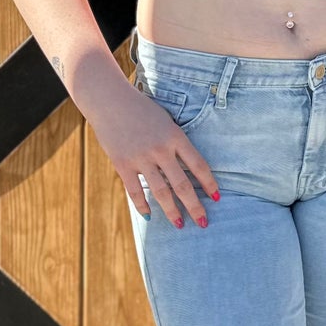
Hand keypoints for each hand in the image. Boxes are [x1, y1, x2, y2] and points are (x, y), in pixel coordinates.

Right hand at [84, 68, 219, 227]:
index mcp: (175, 136)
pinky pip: (135, 191)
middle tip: (203, 223)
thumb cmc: (141, 109)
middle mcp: (160, 149)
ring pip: (161, 192)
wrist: (109, 100)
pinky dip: (142, 205)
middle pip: (182, 185)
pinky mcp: (122, 164)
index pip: (199, 165)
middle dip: (195, 206)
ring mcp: (141, 158)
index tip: (216, 198)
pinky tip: (150, 215)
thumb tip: (187, 169)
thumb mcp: (165, 120)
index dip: (209, 184)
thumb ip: (175, 143)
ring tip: (180, 225)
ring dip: (172, 211)